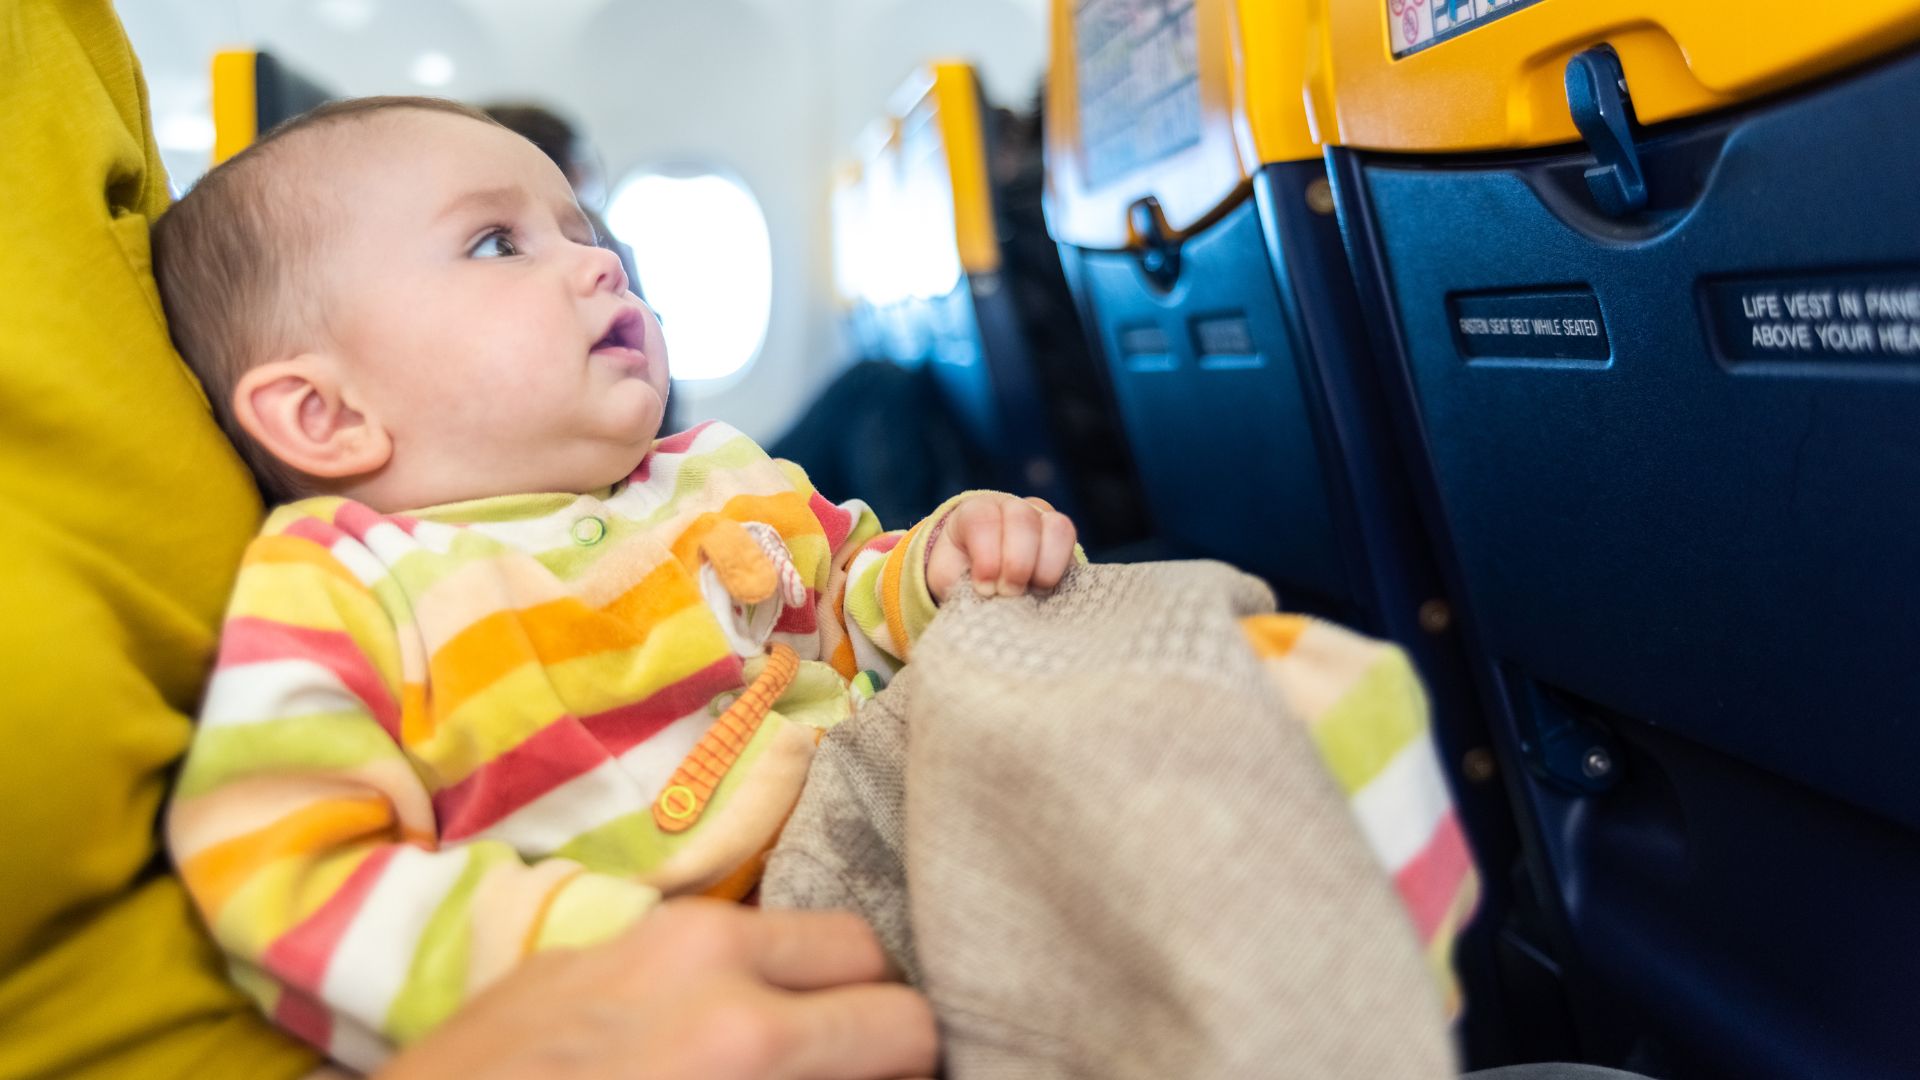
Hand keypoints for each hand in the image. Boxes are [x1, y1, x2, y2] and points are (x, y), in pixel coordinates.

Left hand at [378, 900, 936, 1079]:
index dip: (915, 1065)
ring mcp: (639, 935)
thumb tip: (878, 1066)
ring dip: (798, 986)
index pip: (905, 1021)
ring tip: (775, 1053)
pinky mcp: (586, 941)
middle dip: (871, 1008)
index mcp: (745, 1038)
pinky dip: (724, 980)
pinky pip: (699, 939)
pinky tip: (689, 1042)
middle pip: (861, 945)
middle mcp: (704, 957)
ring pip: (779, 930)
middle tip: (849, 1068)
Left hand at [926, 494, 1076, 602]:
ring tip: (1032, 594)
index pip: (983, 520)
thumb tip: (984, 603)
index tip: (984, 589)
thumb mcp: (951, 580)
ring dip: (1046, 567)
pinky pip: (1073, 548)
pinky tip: (1048, 593)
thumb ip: (961, 585)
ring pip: (1056, 527)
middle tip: (1009, 593)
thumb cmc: (962, 576)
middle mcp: (1012, 508)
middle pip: (1022, 519)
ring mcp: (1043, 520)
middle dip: (1017, 563)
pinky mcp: (1065, 542)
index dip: (987, 557)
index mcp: (975, 512)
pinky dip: (1062, 572)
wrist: (982, 577)